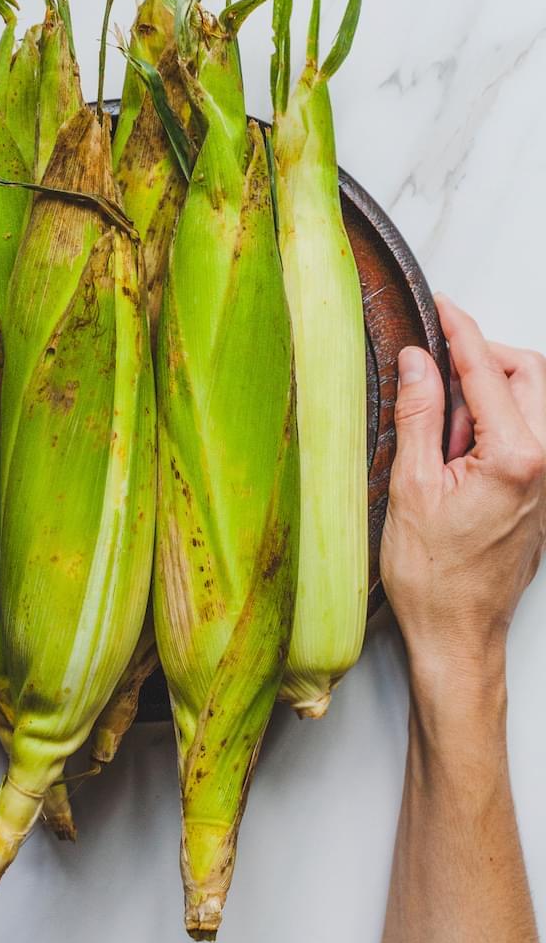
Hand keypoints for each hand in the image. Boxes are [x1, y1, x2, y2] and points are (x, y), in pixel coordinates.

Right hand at [380, 295, 545, 697]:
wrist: (457, 637)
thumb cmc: (435, 580)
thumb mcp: (410, 487)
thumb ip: (419, 415)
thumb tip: (419, 362)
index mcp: (516, 458)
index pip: (489, 371)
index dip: (462, 331)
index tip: (442, 306)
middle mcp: (544, 465)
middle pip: (528, 376)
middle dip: (484, 357)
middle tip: (436, 363)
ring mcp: (545, 482)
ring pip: (529, 404)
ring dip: (484, 395)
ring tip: (436, 431)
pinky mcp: (536, 495)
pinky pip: (523, 436)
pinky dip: (489, 426)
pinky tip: (451, 452)